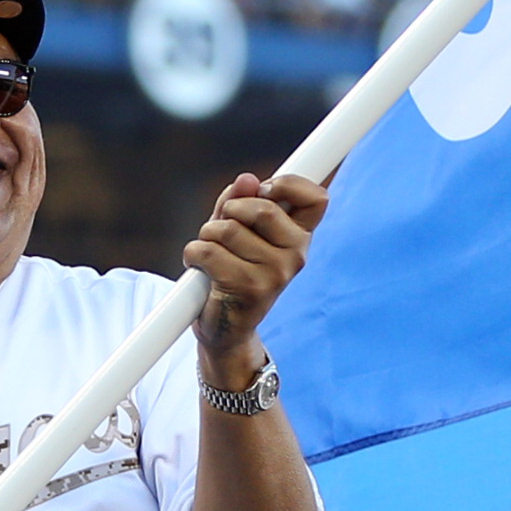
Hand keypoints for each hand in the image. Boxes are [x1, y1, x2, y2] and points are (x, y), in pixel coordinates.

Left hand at [187, 171, 326, 377]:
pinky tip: (201, 269)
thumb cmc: (231, 273)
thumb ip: (240, 202)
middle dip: (231, 210)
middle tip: (224, 229)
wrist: (225, 329)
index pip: (317, 199)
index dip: (290, 184)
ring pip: (227, 229)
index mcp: (299, 238)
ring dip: (207, 236)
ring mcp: (275, 274)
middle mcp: (295, 256)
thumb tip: (246, 180)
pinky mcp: (248, 288)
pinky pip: (207, 251)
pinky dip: (194, 254)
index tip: (264, 189)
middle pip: (263, 207)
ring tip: (211, 255)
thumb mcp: (237, 231)